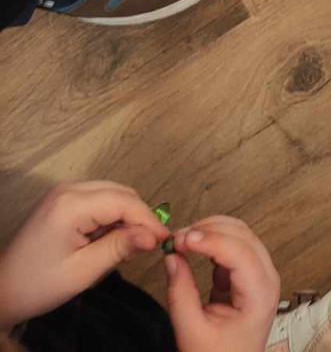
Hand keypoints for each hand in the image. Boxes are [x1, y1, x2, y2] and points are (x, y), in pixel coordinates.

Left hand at [0, 180, 167, 328]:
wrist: (2, 290)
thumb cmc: (39, 284)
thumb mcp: (82, 272)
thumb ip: (119, 248)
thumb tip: (153, 236)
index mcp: (72, 205)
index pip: (124, 202)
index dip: (148, 219)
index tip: (165, 240)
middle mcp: (69, 189)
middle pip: (120, 192)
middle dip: (138, 217)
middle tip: (148, 246)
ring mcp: (64, 192)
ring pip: (112, 194)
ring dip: (125, 216)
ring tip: (128, 246)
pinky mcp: (62, 199)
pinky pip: (98, 198)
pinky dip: (111, 215)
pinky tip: (110, 238)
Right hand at [165, 216, 280, 351]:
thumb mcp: (192, 332)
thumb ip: (181, 294)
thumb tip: (172, 257)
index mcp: (260, 295)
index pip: (240, 253)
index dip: (211, 240)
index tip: (181, 239)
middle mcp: (267, 279)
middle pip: (242, 237)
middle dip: (209, 230)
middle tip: (177, 239)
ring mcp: (260, 275)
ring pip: (240, 235)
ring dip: (211, 231)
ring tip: (182, 241)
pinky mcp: (248, 275)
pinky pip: (234, 246)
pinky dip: (213, 241)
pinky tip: (194, 247)